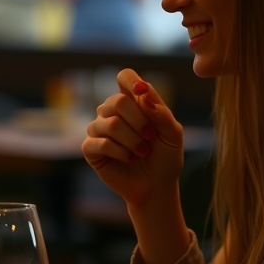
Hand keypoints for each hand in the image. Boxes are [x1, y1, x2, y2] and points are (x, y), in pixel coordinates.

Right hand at [82, 68, 183, 209]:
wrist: (156, 186)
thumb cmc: (165, 157)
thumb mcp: (173, 134)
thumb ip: (161, 113)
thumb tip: (142, 94)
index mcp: (133, 101)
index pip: (125, 77)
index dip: (131, 82)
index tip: (141, 93)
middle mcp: (112, 111)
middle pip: (117, 101)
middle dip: (138, 121)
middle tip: (150, 137)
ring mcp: (99, 128)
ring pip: (110, 124)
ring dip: (132, 141)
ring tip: (142, 152)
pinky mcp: (90, 148)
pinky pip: (101, 142)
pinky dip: (121, 152)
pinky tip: (129, 159)